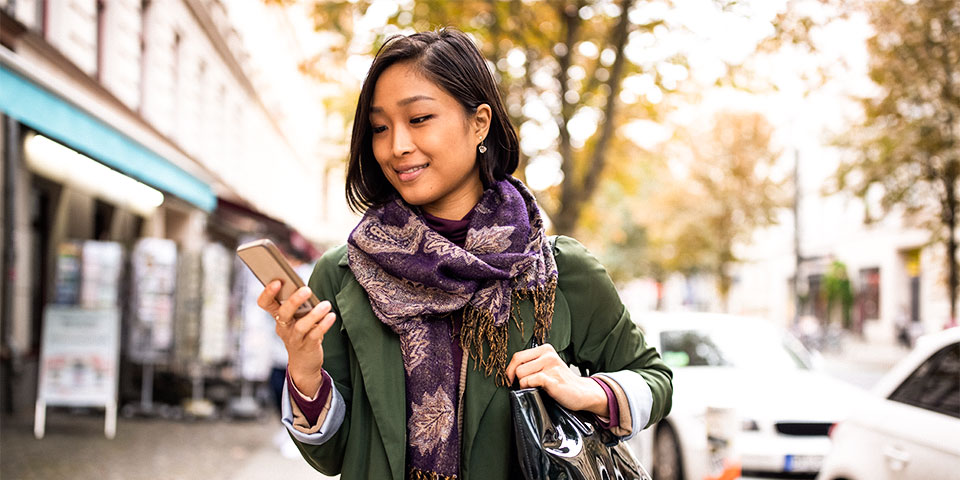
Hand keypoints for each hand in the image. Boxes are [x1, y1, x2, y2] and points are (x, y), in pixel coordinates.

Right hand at [257, 280, 336, 395]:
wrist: (304, 363)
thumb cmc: (302, 333)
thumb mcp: (297, 318)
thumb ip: (299, 305)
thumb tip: (305, 287)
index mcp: (278, 317)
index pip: (265, 303)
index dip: (268, 293)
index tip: (277, 281)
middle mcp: (283, 327)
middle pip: (283, 313)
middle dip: (294, 301)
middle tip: (307, 289)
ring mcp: (294, 339)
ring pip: (300, 326)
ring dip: (314, 314)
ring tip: (326, 304)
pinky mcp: (307, 347)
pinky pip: (314, 335)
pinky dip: (323, 325)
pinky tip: (331, 316)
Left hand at [505, 344, 608, 416]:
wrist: (582, 392)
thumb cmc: (561, 381)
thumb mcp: (547, 366)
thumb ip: (532, 364)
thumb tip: (509, 372)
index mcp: (545, 349)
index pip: (517, 356)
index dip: (510, 370)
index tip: (511, 379)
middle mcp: (548, 355)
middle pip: (518, 367)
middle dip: (518, 379)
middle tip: (527, 385)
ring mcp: (552, 366)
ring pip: (522, 376)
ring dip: (525, 385)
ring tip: (537, 388)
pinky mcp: (553, 379)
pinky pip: (530, 382)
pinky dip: (530, 388)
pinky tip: (541, 391)